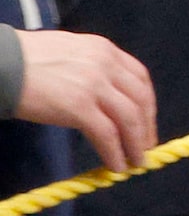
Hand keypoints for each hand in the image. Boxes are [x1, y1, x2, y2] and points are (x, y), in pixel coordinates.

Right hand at [13, 29, 154, 169]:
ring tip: (136, 161)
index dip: (147, 103)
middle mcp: (106, 65)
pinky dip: (115, 152)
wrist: (2, 65)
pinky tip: (115, 165)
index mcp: (105, 50)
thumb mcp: (71, 52)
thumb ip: (92, 67)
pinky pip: (106, 134)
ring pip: (129, 118)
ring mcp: (94, 86)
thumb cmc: (27, 60)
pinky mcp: (78, 107)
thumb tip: (104, 93)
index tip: (147, 121)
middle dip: (147, 126)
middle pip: (140, 99)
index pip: (140, 78)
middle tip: (146, 147)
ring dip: (136, 144)